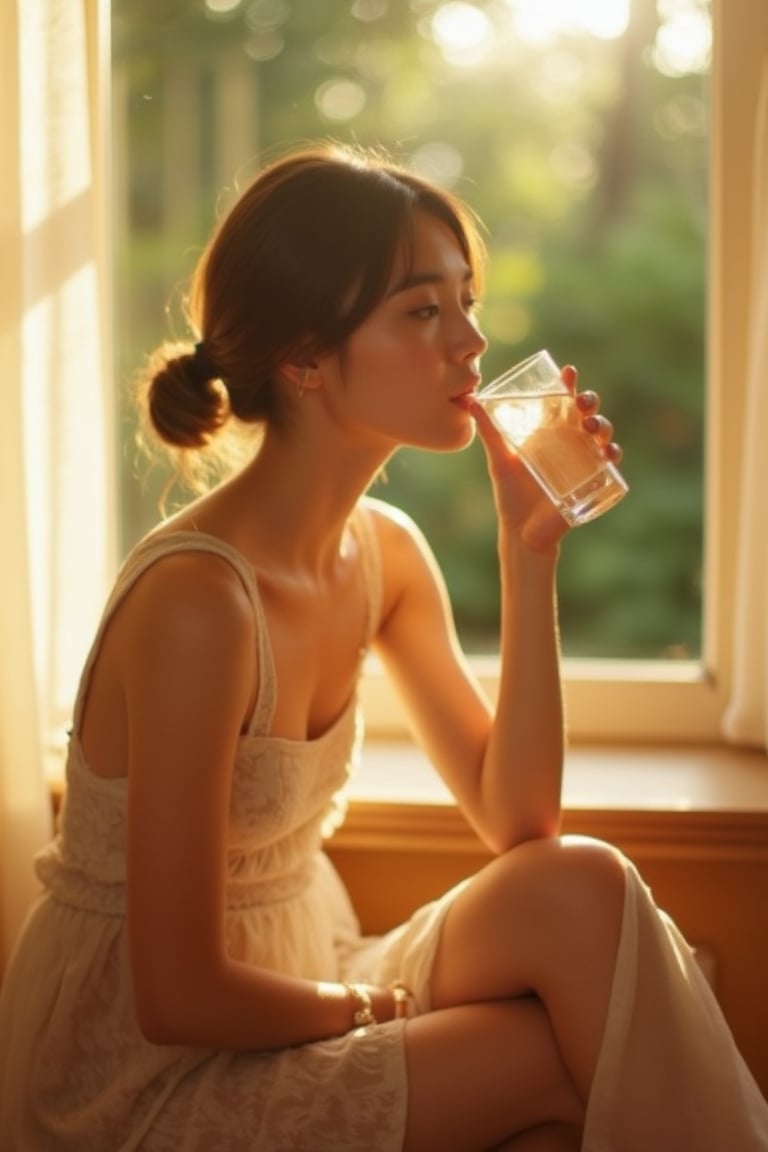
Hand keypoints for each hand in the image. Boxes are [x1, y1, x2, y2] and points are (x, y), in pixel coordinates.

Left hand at [470, 365, 622, 551]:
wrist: (521, 530)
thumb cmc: (511, 494)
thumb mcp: (499, 459)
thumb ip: (489, 431)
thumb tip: (471, 402)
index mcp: (550, 434)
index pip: (563, 403)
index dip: (569, 386)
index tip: (568, 372)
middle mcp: (570, 444)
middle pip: (587, 414)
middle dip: (590, 402)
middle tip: (581, 403)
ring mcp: (584, 462)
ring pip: (602, 434)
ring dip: (603, 425)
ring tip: (591, 427)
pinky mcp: (593, 482)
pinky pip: (611, 465)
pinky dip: (614, 455)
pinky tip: (608, 452)